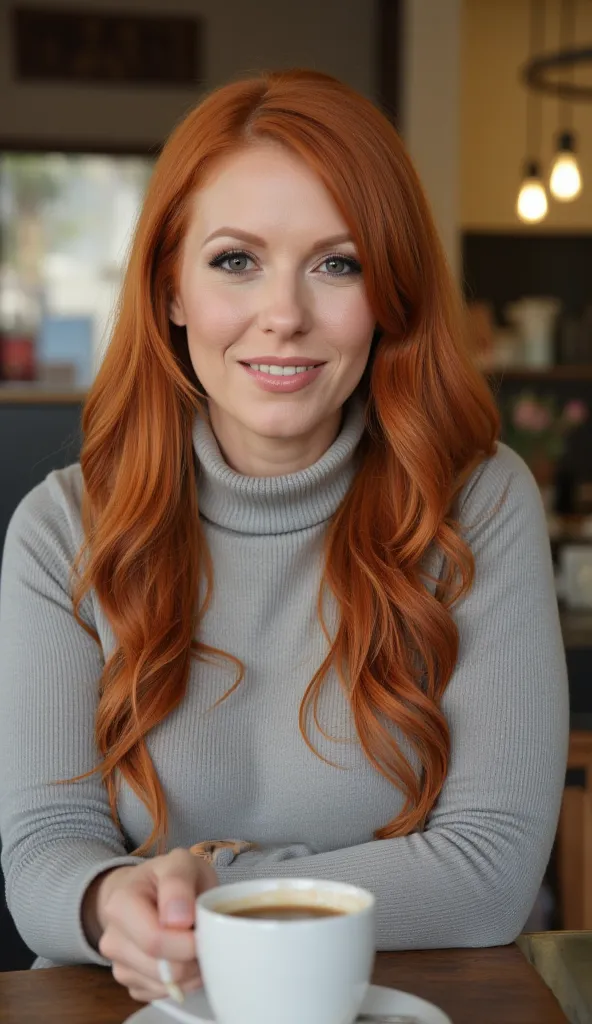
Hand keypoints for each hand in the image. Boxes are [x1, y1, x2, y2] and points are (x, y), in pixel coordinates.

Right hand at [92, 848, 217, 1002]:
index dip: (189, 941)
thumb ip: (178, 883)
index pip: (155, 940)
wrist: (145, 891)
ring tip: (195, 942)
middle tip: (205, 936)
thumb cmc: (166, 877)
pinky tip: (183, 956)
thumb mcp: (179, 863)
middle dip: (194, 958)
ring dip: (190, 971)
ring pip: (165, 985)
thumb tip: (179, 920)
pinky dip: (181, 981)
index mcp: (119, 905)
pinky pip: (162, 994)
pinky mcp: (130, 984)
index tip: (206, 928)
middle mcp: (111, 940)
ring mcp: (119, 965)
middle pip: (162, 969)